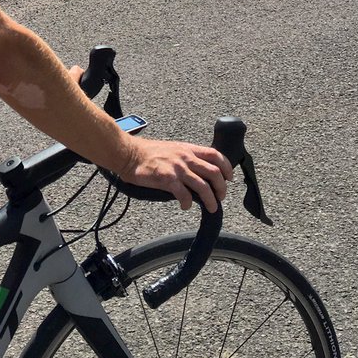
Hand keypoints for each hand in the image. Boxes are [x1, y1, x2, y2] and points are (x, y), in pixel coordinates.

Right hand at [118, 137, 232, 212]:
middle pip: (214, 173)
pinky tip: (185, 206)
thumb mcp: (172, 149)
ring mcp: (177, 168)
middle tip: (220, 198)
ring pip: (203, 186)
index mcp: (188, 149)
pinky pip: (184, 194)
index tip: (229, 179)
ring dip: (211, 200)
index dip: (226, 168)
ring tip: (211, 208)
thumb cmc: (147, 153)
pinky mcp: (167, 178)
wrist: (128, 153)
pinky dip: (188, 203)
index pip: (215, 155)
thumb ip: (186, 158)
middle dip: (221, 188)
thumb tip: (198, 174)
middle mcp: (185, 157)